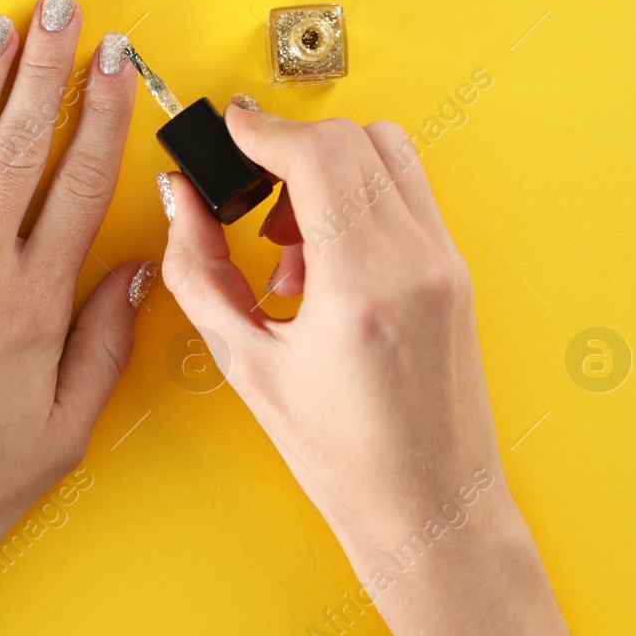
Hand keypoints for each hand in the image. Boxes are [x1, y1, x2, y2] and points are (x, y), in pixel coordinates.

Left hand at [0, 0, 151, 635]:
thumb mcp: (66, 430)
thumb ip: (105, 342)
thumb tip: (135, 269)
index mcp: (33, 304)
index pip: (77, 182)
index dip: (101, 112)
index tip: (115, 61)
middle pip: (17, 145)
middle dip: (44, 68)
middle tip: (62, 9)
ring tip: (3, 27)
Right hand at [161, 107, 604, 635]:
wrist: (430, 509)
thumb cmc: (343, 458)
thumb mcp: (245, 364)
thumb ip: (199, 271)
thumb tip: (179, 200)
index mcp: (361, 286)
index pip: (319, 152)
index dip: (263, 127)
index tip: (230, 127)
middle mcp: (415, 260)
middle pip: (354, 137)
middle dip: (291, 147)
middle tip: (249, 192)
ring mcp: (446, 261)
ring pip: (388, 154)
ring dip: (329, 169)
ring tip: (288, 243)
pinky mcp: (456, 270)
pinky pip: (405, 194)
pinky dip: (358, 198)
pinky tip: (324, 262)